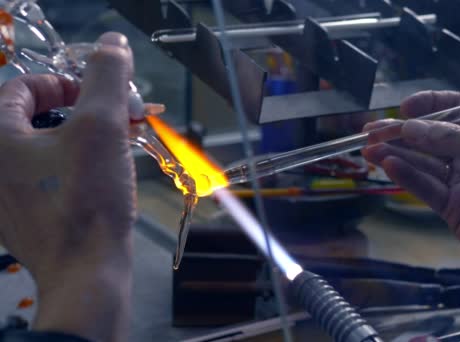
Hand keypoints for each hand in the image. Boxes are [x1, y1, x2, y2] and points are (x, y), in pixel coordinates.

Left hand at [0, 33, 134, 340]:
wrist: (88, 275)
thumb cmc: (88, 197)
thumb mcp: (101, 126)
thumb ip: (106, 78)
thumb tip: (113, 44)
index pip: (23, 87)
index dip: (67, 83)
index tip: (102, 96)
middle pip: (39, 118)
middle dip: (85, 112)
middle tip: (121, 120)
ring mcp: (7, 197)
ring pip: (48, 150)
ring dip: (87, 140)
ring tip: (123, 147)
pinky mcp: (27, 220)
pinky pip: (51, 180)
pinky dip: (80, 169)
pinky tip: (110, 178)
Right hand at [362, 91, 459, 284]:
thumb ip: (454, 139)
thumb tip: (410, 128)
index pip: (455, 110)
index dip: (428, 106)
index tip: (403, 108)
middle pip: (430, 137)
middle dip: (400, 132)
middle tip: (370, 130)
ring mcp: (459, 180)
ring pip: (421, 162)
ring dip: (395, 154)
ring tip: (368, 149)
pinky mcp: (449, 206)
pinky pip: (424, 187)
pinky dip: (405, 176)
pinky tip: (387, 166)